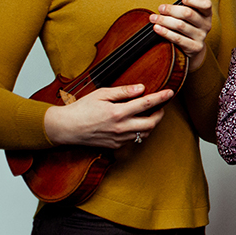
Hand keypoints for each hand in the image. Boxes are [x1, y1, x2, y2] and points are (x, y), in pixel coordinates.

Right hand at [43, 83, 174, 147]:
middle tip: (160, 106)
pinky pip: (134, 140)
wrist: (65, 128)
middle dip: (160, 114)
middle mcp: (120, 128)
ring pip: (144, 134)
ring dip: (151, 124)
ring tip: (149, 114)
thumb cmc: (81, 109)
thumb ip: (123, 91)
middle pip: (151, 123)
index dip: (161, 98)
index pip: (146, 104)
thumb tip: (141, 88)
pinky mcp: (115, 146)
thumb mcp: (101, 94)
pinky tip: (135, 124)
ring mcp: (118, 139)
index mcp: (117, 112)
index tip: (170, 92)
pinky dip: (139, 132)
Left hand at [151, 0, 211, 72]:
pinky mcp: (194, 47)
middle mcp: (206, 24)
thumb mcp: (193, 11)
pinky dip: (165, 32)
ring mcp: (201, 36)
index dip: (194, 0)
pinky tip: (157, 28)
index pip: (206, 3)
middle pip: (188, 13)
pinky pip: (178, 38)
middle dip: (171, 9)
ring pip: (180, 25)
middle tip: (160, 8)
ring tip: (153, 18)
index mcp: (207, 13)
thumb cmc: (189, 25)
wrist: (192, 48)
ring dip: (164, 20)